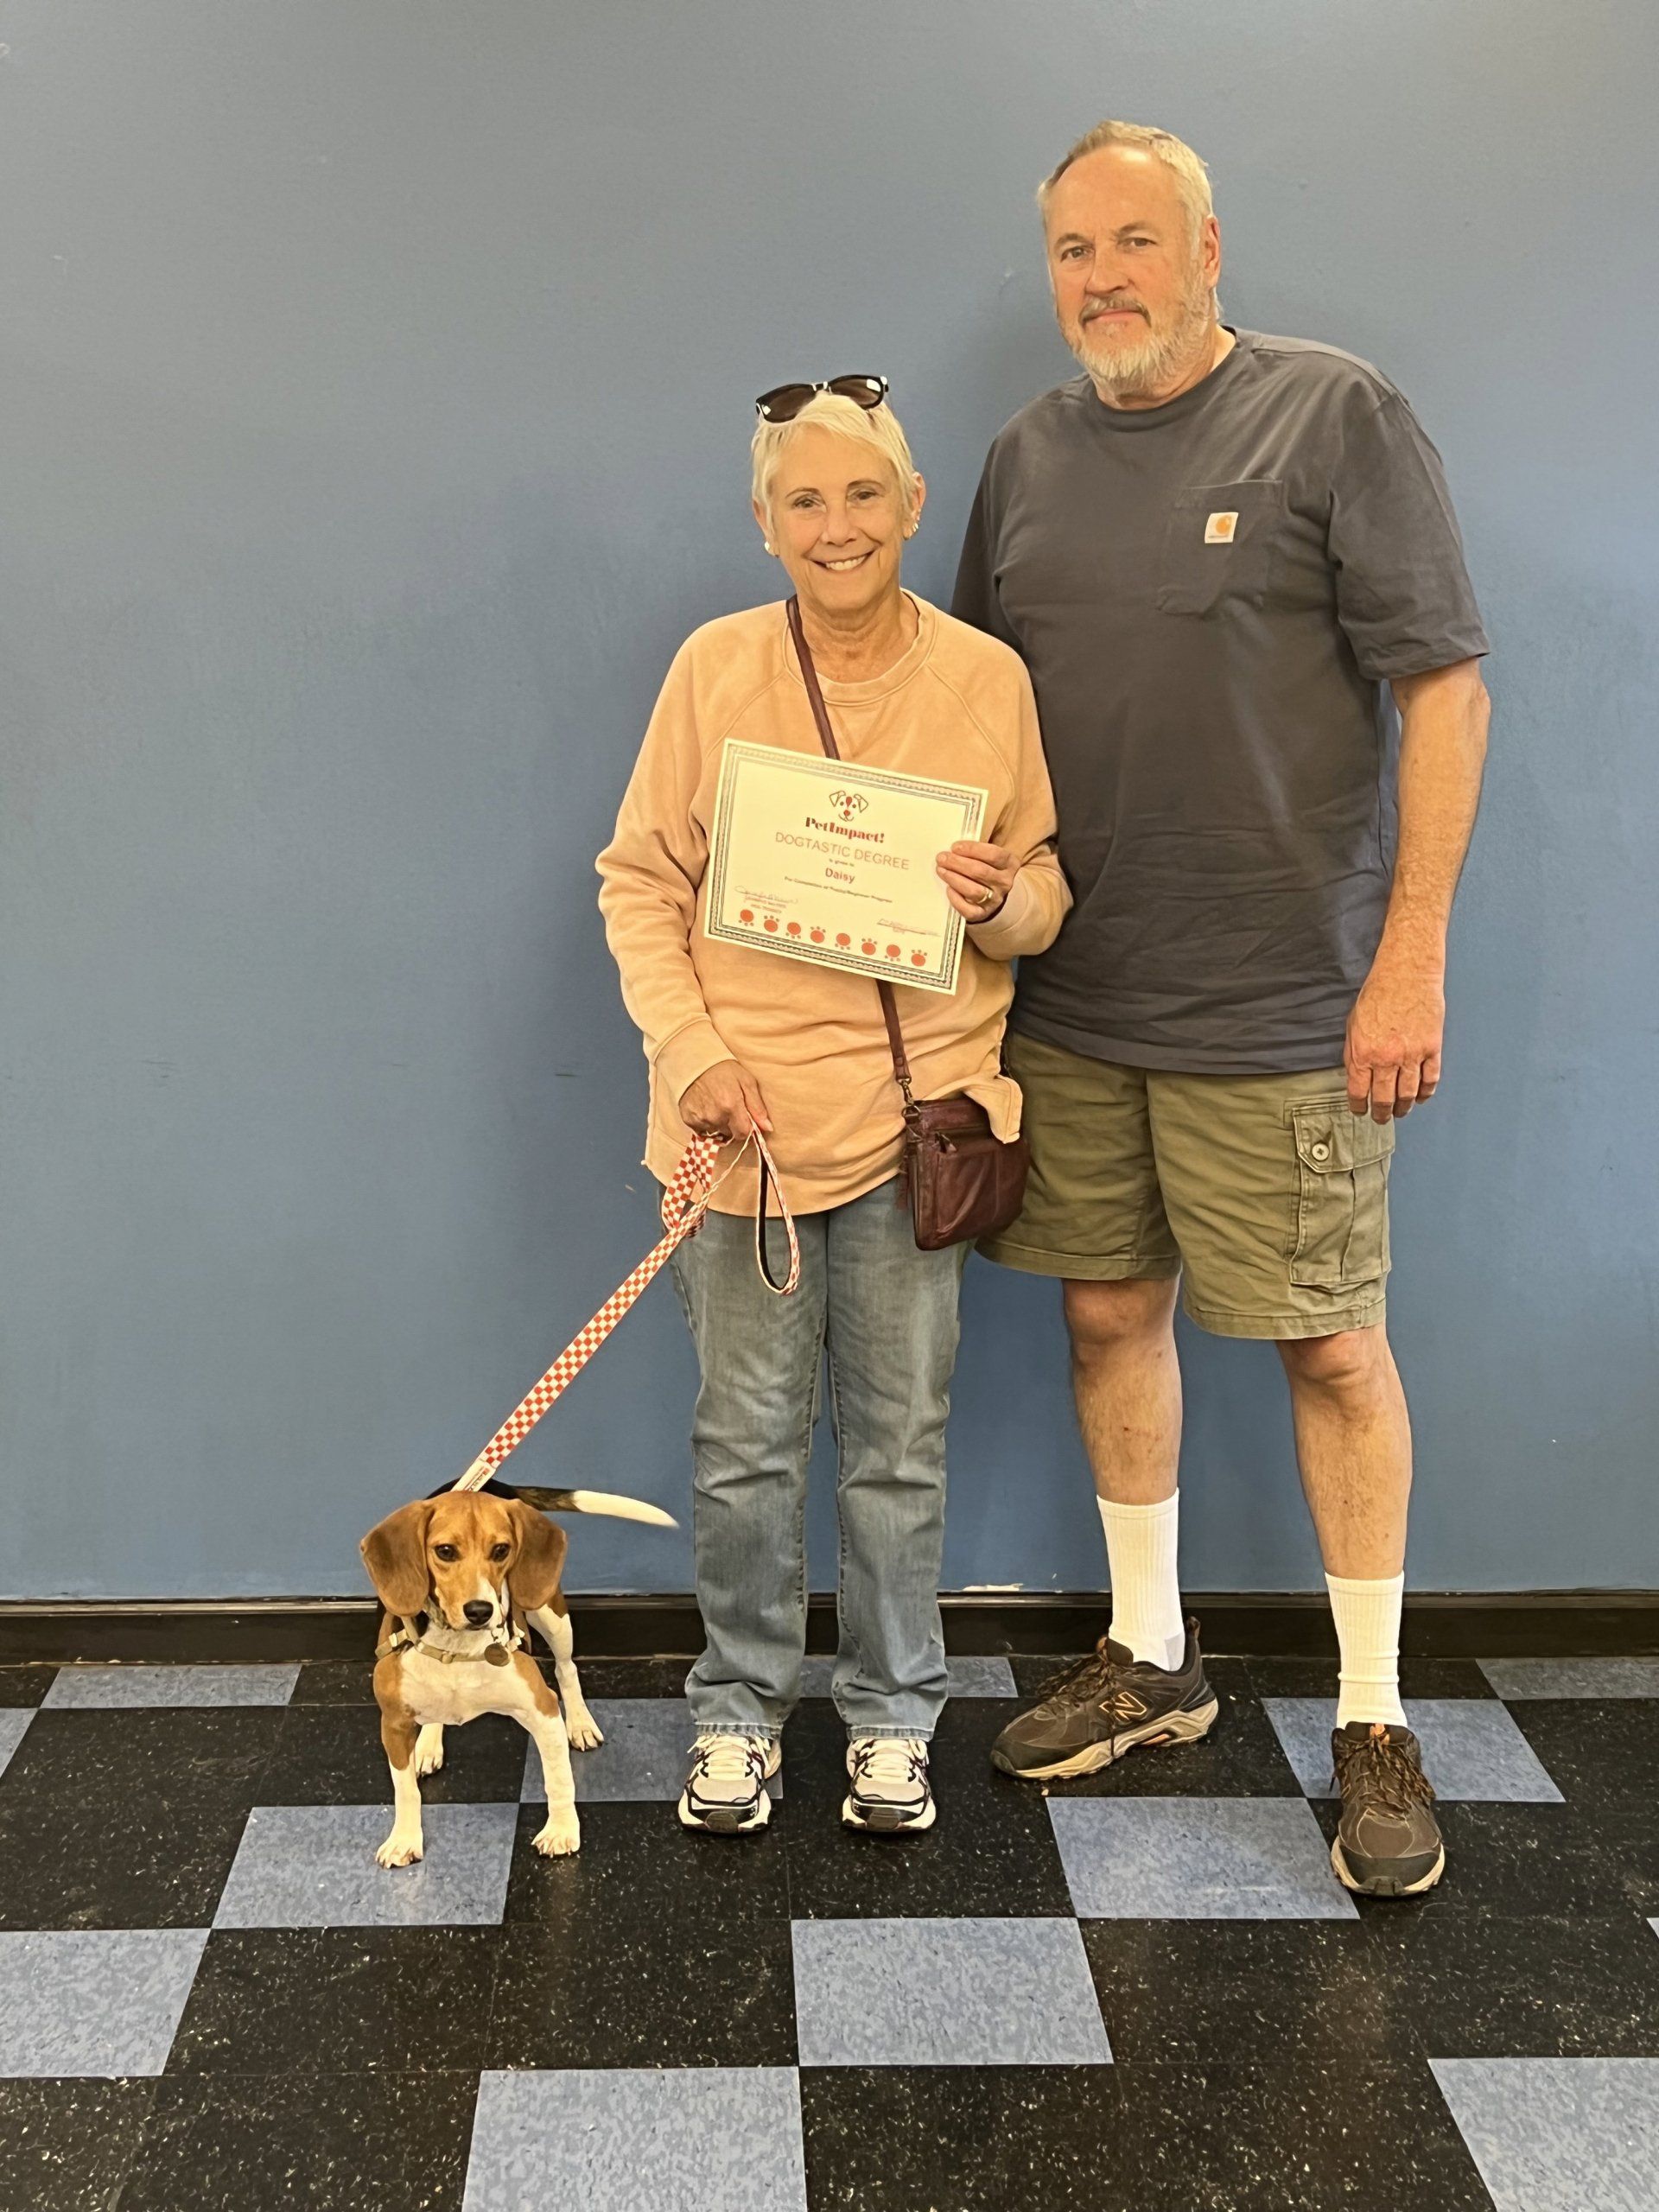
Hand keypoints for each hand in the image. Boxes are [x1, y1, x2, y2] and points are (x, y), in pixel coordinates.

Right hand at [678, 1060, 771, 1140]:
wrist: (695, 1061)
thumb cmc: (724, 1069)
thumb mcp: (746, 1081)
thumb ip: (757, 1107)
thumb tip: (768, 1128)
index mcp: (731, 1106)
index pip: (743, 1133)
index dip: (746, 1127)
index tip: (744, 1118)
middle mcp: (715, 1116)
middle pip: (729, 1133)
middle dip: (732, 1124)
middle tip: (729, 1106)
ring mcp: (700, 1118)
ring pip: (715, 1131)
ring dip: (718, 1123)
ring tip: (716, 1104)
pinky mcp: (688, 1119)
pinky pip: (701, 1129)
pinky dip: (705, 1121)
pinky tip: (705, 1106)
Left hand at [936, 840, 1016, 921]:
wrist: (993, 894)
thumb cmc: (986, 868)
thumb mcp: (989, 857)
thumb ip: (975, 851)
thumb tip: (953, 848)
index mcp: (1009, 864)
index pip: (993, 854)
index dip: (972, 849)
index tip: (955, 847)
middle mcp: (1004, 882)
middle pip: (980, 872)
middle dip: (958, 863)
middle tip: (942, 858)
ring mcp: (995, 900)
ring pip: (974, 891)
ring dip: (954, 879)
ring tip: (941, 870)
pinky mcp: (983, 913)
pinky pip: (968, 910)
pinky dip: (956, 899)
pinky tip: (948, 889)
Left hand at [1345, 954, 1445, 1120]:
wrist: (1407, 974)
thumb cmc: (1379, 993)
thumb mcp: (1353, 1024)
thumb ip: (1354, 1052)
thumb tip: (1357, 1076)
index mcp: (1363, 1052)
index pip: (1359, 1092)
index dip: (1359, 1107)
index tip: (1360, 1111)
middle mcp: (1387, 1058)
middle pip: (1384, 1099)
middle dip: (1381, 1113)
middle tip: (1381, 1118)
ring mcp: (1412, 1055)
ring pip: (1408, 1094)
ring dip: (1403, 1107)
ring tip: (1400, 1111)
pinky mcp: (1432, 1048)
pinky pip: (1430, 1079)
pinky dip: (1426, 1092)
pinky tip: (1421, 1097)